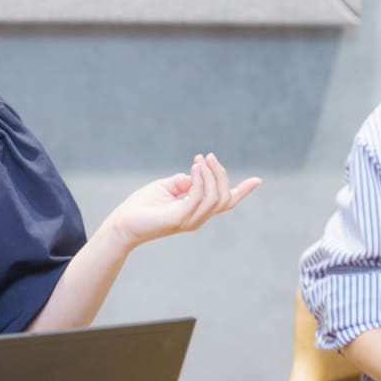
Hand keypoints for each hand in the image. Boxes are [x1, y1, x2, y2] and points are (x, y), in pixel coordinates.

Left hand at [106, 153, 260, 249]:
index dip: (243, 191)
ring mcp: (189, 220)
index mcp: (197, 211)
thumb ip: (184, 181)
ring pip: (215, 198)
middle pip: (225, 198)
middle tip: (208, 156)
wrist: (122, 223)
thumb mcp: (167, 187)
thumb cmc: (142, 206)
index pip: (225, 203)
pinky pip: (198, 197)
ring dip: (211, 175)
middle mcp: (197, 218)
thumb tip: (196, 173)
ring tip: (200, 159)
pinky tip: (195, 167)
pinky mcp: (178, 218)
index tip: (258, 180)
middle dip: (221, 174)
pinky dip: (200, 180)